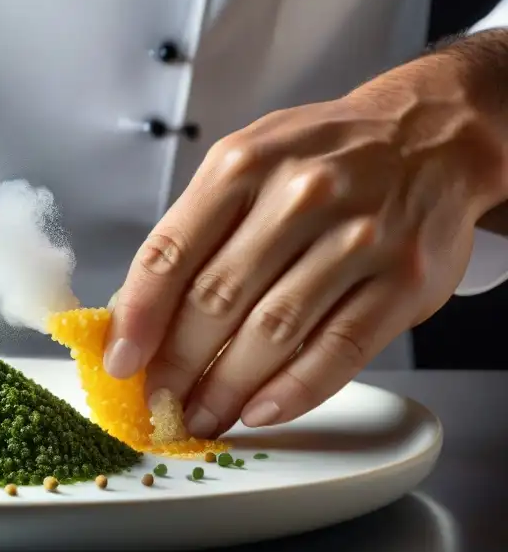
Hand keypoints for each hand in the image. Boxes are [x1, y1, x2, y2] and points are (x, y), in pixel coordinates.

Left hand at [105, 63, 504, 436]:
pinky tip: (261, 410)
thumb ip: (196, 230)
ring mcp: (356, 238)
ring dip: (227, 388)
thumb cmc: (323, 157)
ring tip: (203, 416)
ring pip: (273, 332)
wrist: (430, 135)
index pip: (170, 253)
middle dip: (178, 365)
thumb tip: (141, 314)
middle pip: (216, 300)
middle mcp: (299, 196)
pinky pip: (338, 350)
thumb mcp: (247, 163)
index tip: (121, 360)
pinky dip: (294, 391)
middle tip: (161, 401)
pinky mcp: (403, 280)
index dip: (138, 317)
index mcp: (242, 166)